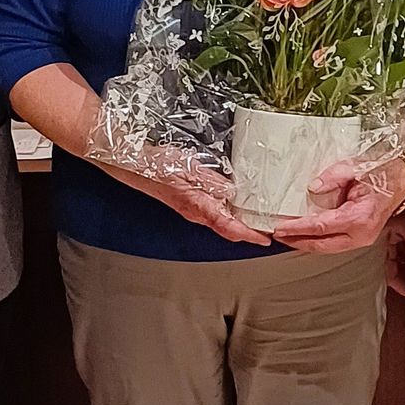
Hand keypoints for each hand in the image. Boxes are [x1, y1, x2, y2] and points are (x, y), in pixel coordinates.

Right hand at [128, 157, 270, 246]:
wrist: (134, 165)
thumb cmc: (156, 166)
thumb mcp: (187, 167)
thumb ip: (210, 181)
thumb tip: (231, 192)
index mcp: (197, 206)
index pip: (229, 226)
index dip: (249, 234)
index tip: (266, 239)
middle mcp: (196, 212)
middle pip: (228, 229)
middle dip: (249, 232)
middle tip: (270, 229)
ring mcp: (192, 209)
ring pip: (222, 223)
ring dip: (240, 224)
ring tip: (259, 219)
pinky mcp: (189, 203)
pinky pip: (214, 214)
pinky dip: (229, 214)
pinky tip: (236, 205)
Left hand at [272, 151, 404, 254]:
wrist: (402, 178)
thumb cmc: (381, 172)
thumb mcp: (355, 167)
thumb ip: (333, 177)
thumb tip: (313, 188)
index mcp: (360, 218)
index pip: (321, 227)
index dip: (298, 229)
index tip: (280, 228)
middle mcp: (362, 234)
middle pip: (322, 245)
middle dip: (298, 242)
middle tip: (277, 236)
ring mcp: (363, 238)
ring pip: (328, 248)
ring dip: (306, 243)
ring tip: (287, 237)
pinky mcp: (361, 237)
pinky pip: (335, 243)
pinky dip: (318, 241)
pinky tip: (305, 235)